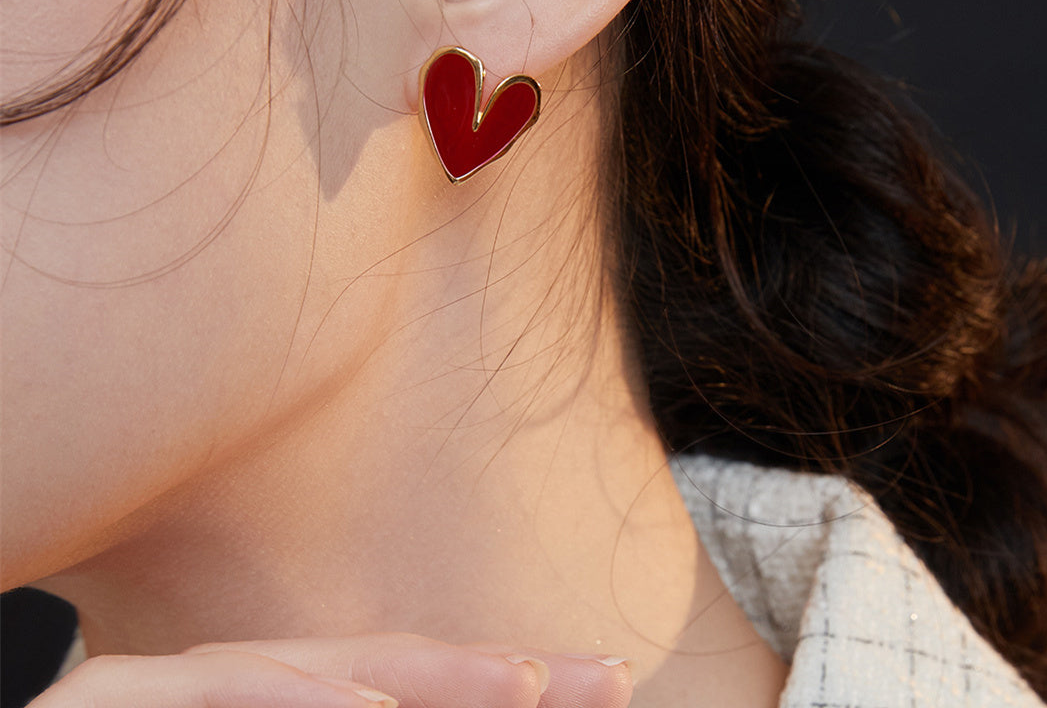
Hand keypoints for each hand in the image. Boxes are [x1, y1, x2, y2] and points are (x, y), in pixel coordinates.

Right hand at [31, 632, 634, 707]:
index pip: (405, 696)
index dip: (503, 689)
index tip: (609, 687)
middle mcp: (241, 695)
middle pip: (385, 671)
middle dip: (497, 673)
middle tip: (609, 676)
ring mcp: (176, 690)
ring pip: (311, 671)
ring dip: (419, 678)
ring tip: (520, 687)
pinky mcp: (111, 700)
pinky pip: (209, 693)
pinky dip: (296, 698)